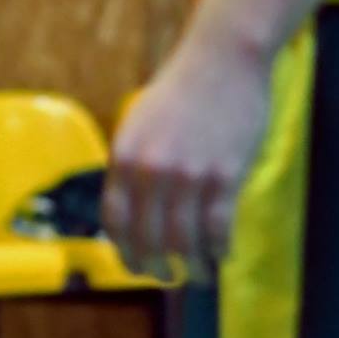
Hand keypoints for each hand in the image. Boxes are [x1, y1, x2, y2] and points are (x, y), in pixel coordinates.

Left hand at [105, 29, 272, 282]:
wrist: (221, 60)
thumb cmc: (182, 92)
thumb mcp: (141, 124)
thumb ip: (135, 164)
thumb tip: (133, 210)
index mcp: (123, 156)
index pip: (114, 220)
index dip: (124, 250)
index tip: (136, 264)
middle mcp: (149, 170)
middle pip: (147, 238)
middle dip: (155, 266)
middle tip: (166, 278)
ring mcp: (187, 174)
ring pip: (184, 242)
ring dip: (191, 267)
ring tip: (197, 275)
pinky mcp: (224, 176)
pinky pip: (218, 230)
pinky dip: (218, 251)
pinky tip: (221, 257)